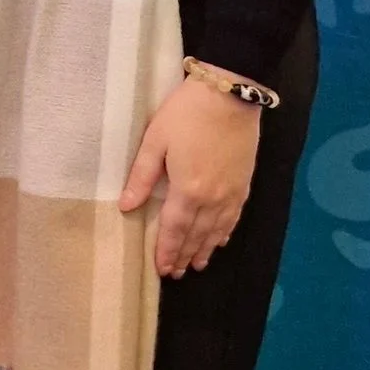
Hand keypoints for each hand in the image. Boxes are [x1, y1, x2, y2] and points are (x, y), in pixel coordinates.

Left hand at [119, 72, 260, 275]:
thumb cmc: (187, 114)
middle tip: (176, 273)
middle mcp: (212, 199)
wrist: (230, 95)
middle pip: (197, 235)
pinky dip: (226, 232)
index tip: (161, 269)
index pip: (174, 230)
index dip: (167, 251)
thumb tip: (126, 206)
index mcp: (187, 190)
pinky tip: (222, 240)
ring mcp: (231, 193)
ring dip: (206, 249)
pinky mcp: (244, 184)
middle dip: (185, 255)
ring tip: (197, 265)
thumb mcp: (156, 141)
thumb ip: (142, 176)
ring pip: (217, 230)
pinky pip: (234, 217)